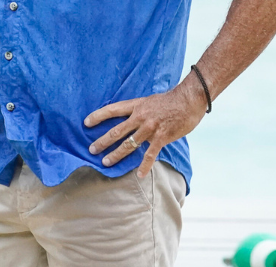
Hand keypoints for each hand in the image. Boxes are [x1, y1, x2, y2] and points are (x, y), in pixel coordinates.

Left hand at [84, 80, 205, 177]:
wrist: (189, 100)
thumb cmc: (170, 100)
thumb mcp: (149, 101)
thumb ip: (139, 110)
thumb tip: (130, 118)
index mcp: (136, 105)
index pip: (112, 110)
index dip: (98, 116)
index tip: (86, 123)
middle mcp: (140, 116)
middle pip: (116, 130)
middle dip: (102, 141)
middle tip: (91, 149)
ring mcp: (150, 128)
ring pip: (129, 144)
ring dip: (116, 154)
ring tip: (105, 162)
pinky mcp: (162, 137)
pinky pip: (150, 154)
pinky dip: (144, 165)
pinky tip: (140, 174)